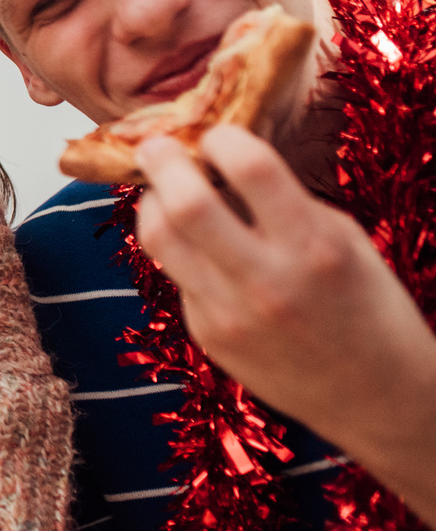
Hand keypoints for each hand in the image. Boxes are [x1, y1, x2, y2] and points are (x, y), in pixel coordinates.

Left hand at [136, 126, 435, 516]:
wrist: (379, 399)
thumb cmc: (370, 308)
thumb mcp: (345, 241)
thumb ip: (285, 203)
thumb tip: (223, 161)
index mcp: (314, 246)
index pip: (250, 167)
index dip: (223, 137)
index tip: (216, 131)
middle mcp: (266, 279)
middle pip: (185, 202)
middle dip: (161, 160)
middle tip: (156, 144)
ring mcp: (229, 313)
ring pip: (157, 239)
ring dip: (151, 203)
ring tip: (160, 190)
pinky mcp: (207, 335)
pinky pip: (175, 276)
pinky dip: (177, 250)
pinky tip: (194, 244)